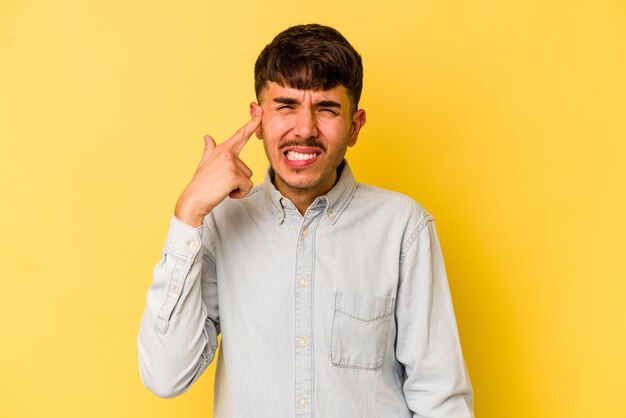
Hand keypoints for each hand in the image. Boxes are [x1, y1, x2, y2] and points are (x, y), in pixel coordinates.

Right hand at [174, 105, 262, 226]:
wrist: (193, 200)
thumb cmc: (201, 183)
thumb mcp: (205, 163)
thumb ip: (209, 149)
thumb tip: (207, 137)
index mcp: (222, 149)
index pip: (241, 134)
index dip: (253, 122)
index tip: (260, 109)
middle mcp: (227, 153)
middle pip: (247, 169)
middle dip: (238, 180)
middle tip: (221, 183)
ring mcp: (230, 164)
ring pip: (248, 178)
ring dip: (239, 187)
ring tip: (223, 187)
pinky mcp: (233, 176)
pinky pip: (247, 187)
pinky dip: (240, 193)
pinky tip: (227, 193)